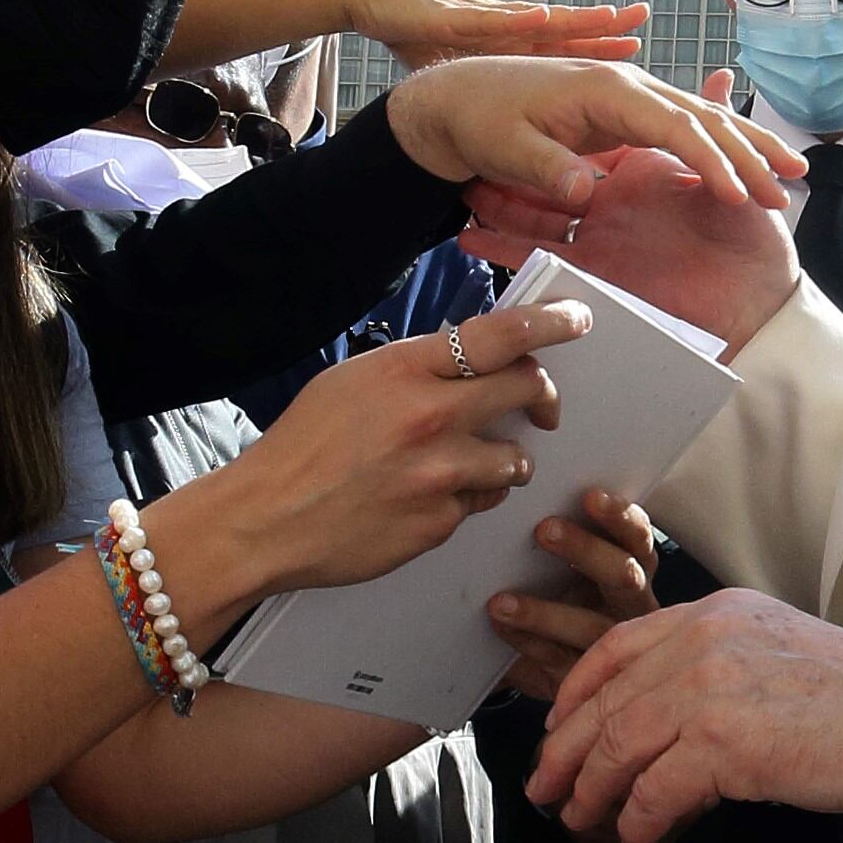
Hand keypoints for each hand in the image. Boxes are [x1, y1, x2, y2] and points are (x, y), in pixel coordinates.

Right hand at [185, 299, 590, 598]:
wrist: (265, 520)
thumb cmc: (301, 448)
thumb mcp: (349, 382)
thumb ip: (414, 370)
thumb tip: (468, 362)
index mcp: (405, 371)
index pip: (501, 335)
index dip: (551, 323)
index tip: (577, 319)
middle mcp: (431, 417)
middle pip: (528, 389)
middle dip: (542, 396)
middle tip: (540, 405)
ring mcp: (440, 474)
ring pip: (515, 458)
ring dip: (504, 459)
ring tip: (460, 464)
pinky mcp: (440, 522)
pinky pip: (481, 502)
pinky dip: (465, 498)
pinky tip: (423, 499)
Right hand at [338, 0, 648, 69]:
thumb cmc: (417, 35)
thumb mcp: (461, 67)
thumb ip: (489, 87)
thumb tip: (516, 122)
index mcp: (507, 41)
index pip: (561, 41)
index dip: (597, 42)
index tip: (637, 44)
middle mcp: (502, 25)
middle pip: (559, 26)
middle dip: (600, 23)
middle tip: (642, 16)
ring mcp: (480, 17)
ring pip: (533, 19)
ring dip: (571, 18)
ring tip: (608, 15)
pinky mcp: (451, 15)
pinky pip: (487, 20)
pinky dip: (515, 19)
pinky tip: (542, 16)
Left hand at [385, 55, 802, 211]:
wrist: (455, 94)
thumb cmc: (480, 116)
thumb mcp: (507, 147)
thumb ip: (550, 170)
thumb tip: (590, 193)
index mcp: (606, 91)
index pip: (676, 124)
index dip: (712, 160)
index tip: (740, 194)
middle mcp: (626, 91)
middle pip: (703, 121)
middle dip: (750, 150)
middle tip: (790, 181)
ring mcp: (629, 103)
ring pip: (701, 123)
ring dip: (744, 147)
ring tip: (787, 174)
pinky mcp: (623, 117)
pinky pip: (680, 132)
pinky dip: (717, 147)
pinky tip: (745, 165)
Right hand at [463, 134, 799, 354]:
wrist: (756, 324)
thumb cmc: (752, 256)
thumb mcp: (734, 190)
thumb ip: (716, 135)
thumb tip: (721, 80)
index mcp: (646, 174)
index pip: (595, 143)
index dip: (568, 124)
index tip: (520, 107)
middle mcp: (616, 202)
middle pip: (553, 179)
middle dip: (511, 165)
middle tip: (472, 139)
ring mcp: (599, 239)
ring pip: (538, 215)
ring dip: (499, 204)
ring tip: (459, 185)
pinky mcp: (595, 274)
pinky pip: (545, 261)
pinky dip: (505, 249)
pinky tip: (468, 235)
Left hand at [490, 488, 655, 700]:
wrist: (571, 666)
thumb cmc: (569, 595)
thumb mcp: (574, 565)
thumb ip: (561, 533)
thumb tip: (514, 491)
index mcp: (634, 566)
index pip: (638, 537)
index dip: (620, 517)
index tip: (590, 495)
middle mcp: (632, 605)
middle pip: (623, 576)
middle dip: (586, 550)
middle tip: (544, 529)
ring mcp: (613, 644)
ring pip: (591, 628)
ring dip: (546, 612)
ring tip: (501, 601)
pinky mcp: (587, 676)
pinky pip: (559, 660)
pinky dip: (527, 641)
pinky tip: (500, 627)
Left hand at [529, 590, 842, 842]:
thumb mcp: (777, 650)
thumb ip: (717, 668)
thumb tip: (669, 726)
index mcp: (713, 613)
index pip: (617, 645)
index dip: (576, 690)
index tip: (557, 726)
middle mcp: (701, 642)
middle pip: (605, 702)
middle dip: (564, 750)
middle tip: (543, 787)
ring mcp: (707, 690)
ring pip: (616, 747)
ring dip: (591, 792)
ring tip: (579, 821)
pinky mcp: (721, 743)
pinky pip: (652, 792)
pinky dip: (636, 823)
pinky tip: (636, 841)